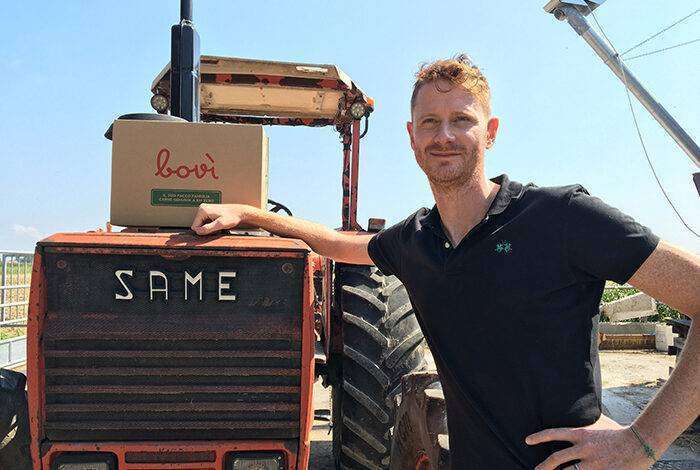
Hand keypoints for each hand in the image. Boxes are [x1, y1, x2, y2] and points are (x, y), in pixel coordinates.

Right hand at [191, 203, 247, 234]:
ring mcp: (205, 209)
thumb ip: (208, 228)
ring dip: (209, 227)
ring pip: (202, 224)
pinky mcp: (208, 211)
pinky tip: (218, 223)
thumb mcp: (220, 224)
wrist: (239, 212)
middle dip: (206, 229)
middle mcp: (202, 208)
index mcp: (203, 210)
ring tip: (218, 225)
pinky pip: (205, 222)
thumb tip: (198, 232)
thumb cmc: (232, 217)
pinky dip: (211, 224)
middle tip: (217, 227)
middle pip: (198, 225)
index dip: (203, 231)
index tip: (213, 230)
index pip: (195, 227)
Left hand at [526, 415, 654, 469]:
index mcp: (581, 434)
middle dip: (543, 466)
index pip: (554, 433)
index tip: (527, 440)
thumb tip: (575, 417)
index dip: (539, 437)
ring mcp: (593, 464)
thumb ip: (584, 425)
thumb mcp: (598, 424)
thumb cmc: (619, 432)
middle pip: (556, 459)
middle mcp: (584, 449)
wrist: (640, 443)